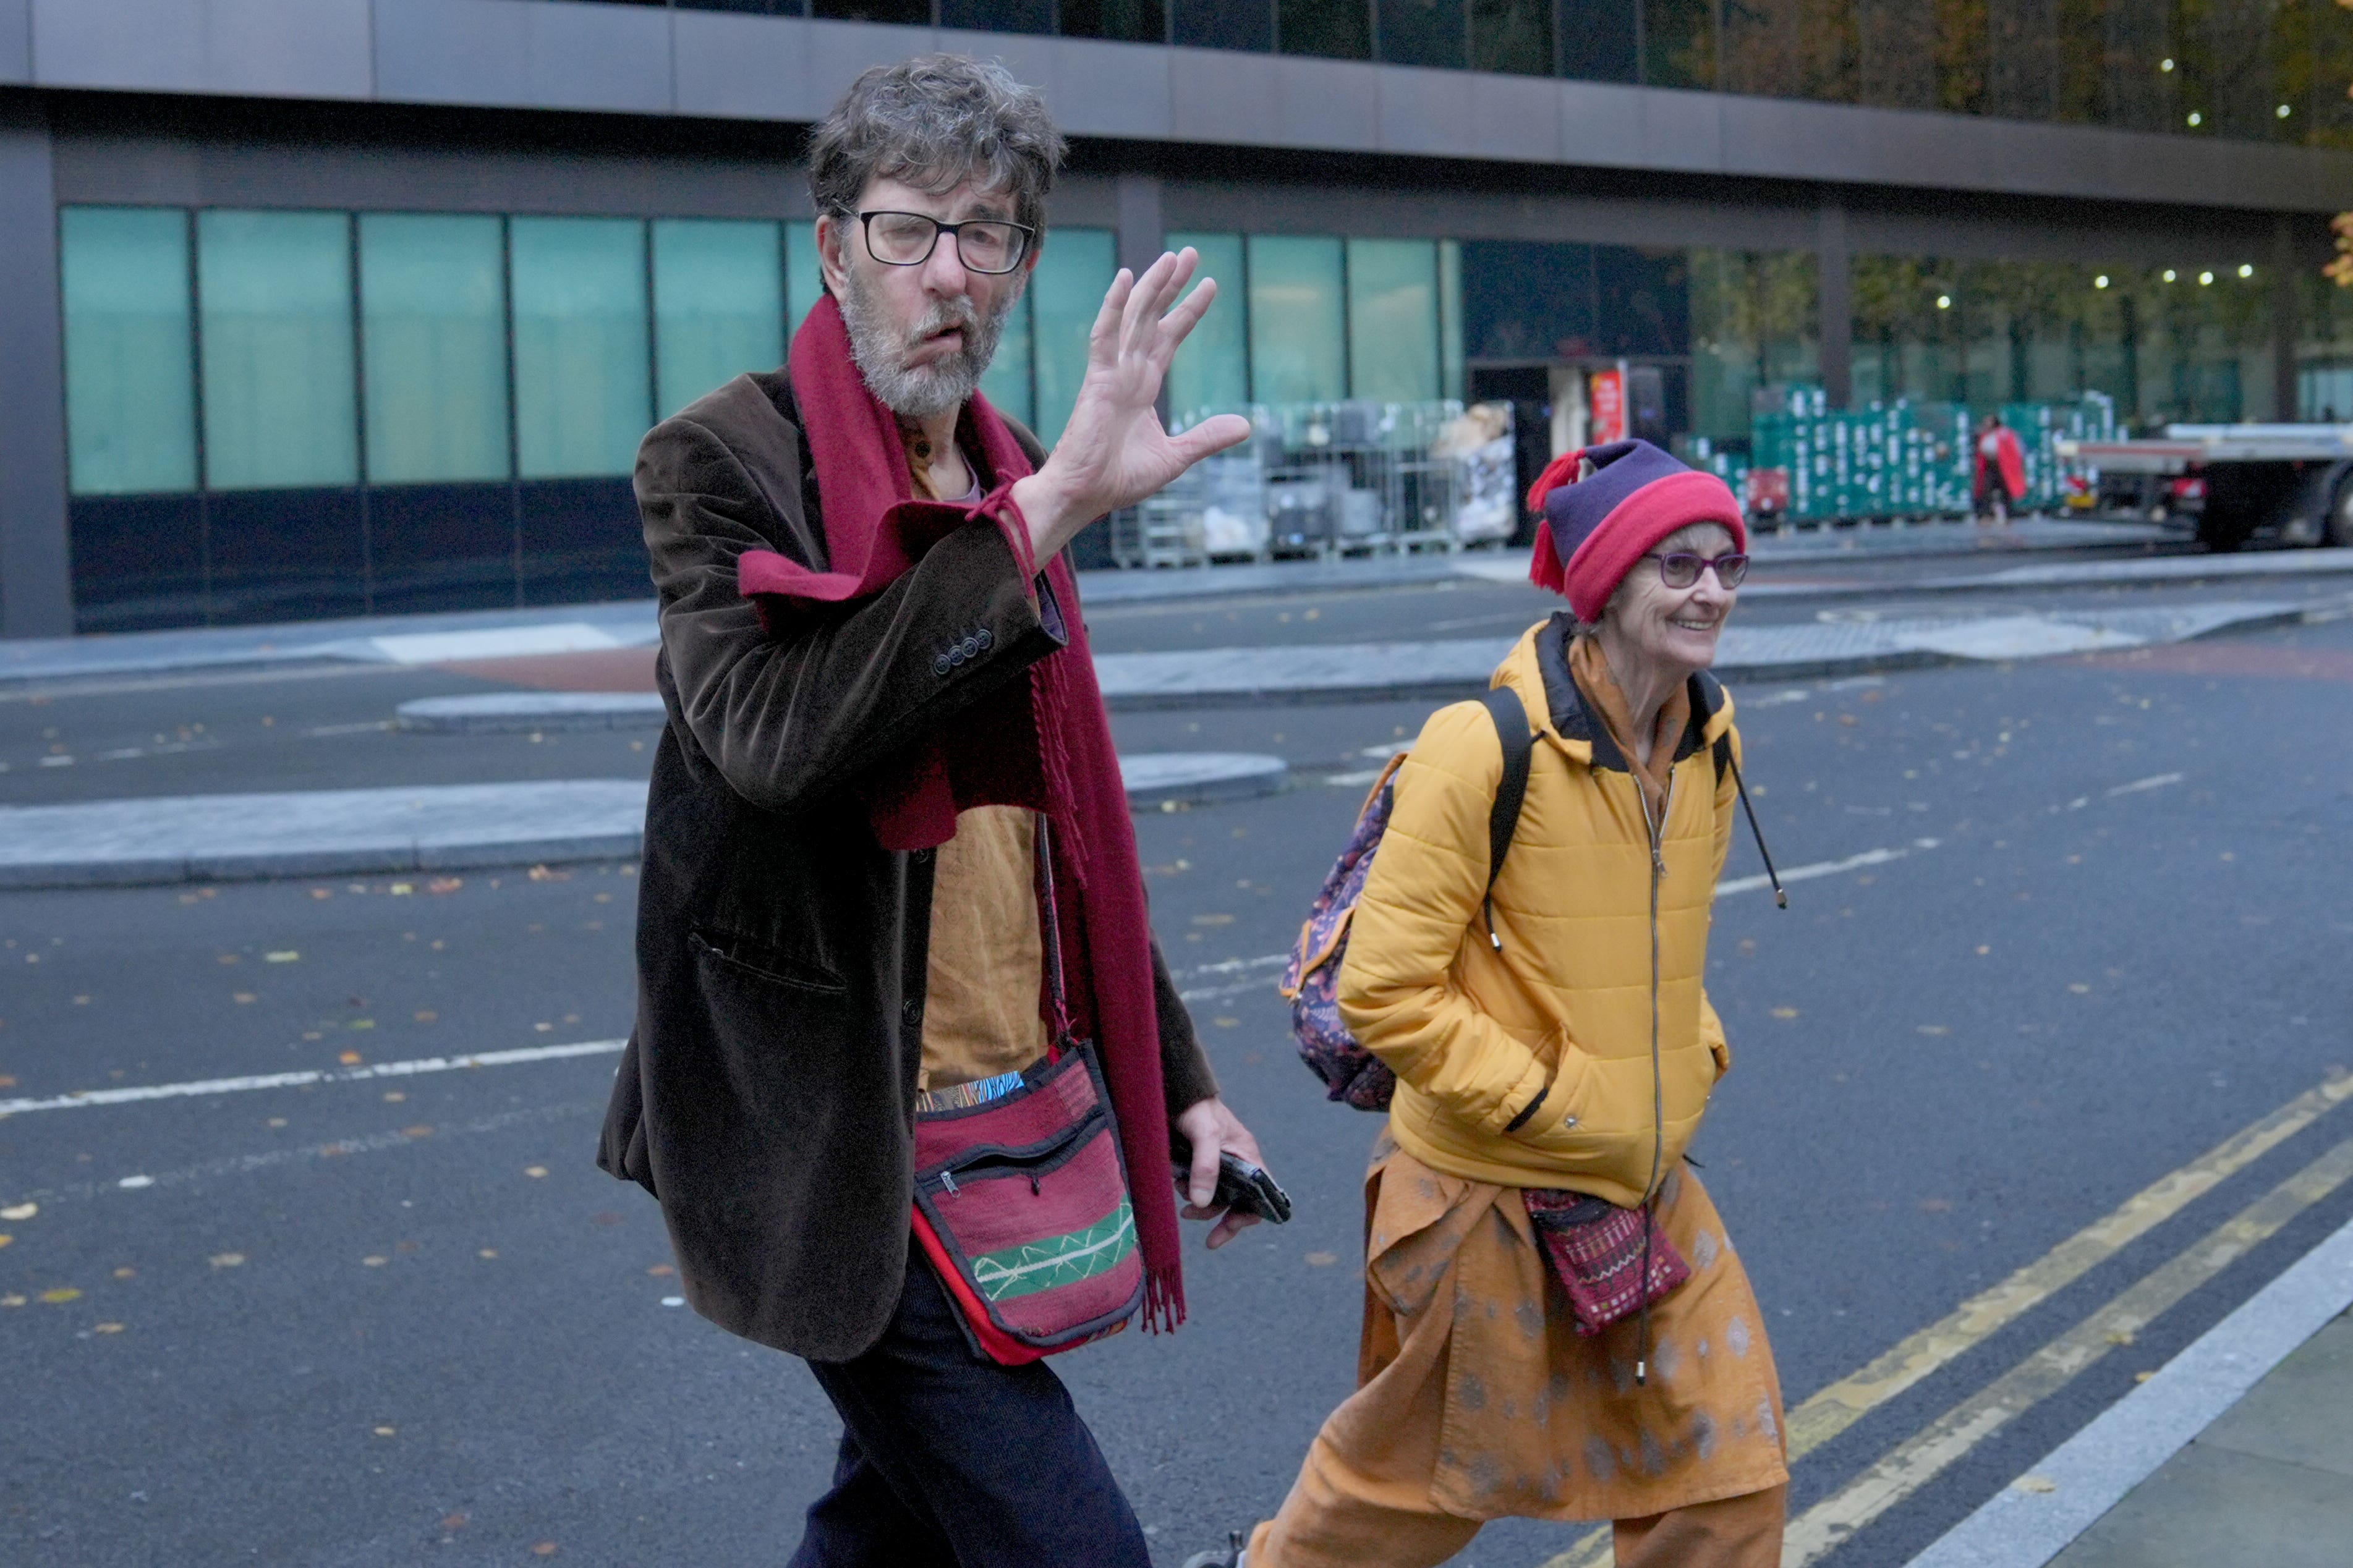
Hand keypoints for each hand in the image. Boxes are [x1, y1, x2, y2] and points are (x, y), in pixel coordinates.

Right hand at [1009, 248, 1251, 564]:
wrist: (1085, 497)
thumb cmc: (1119, 480)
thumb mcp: (1177, 457)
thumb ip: (1207, 438)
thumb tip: (1246, 424)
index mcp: (1143, 386)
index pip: (1169, 337)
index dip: (1188, 311)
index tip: (1209, 284)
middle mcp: (1128, 373)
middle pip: (1152, 317)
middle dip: (1171, 285)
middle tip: (1189, 253)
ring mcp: (1111, 374)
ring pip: (1133, 318)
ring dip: (1152, 286)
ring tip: (1171, 257)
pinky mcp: (1096, 381)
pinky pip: (1105, 336)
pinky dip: (1114, 307)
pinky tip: (1126, 279)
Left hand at [1174, 1095, 1268, 1250]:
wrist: (1177, 1092)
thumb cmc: (1198, 1109)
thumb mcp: (1205, 1136)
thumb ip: (1206, 1167)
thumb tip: (1202, 1203)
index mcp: (1248, 1158)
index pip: (1261, 1195)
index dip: (1250, 1215)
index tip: (1231, 1225)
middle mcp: (1238, 1165)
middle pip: (1239, 1203)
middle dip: (1222, 1220)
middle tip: (1210, 1241)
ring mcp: (1219, 1166)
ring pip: (1216, 1199)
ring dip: (1200, 1206)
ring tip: (1182, 1197)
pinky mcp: (1201, 1165)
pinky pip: (1200, 1189)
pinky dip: (1190, 1193)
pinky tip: (1178, 1185)